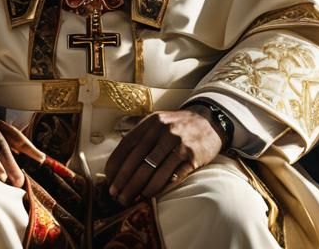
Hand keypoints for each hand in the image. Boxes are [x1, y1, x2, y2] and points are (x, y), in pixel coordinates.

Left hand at [104, 108, 222, 204]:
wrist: (210, 121)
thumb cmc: (178, 125)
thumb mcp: (158, 120)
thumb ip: (139, 131)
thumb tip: (118, 146)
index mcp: (152, 121)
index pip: (128, 143)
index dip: (116, 163)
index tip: (108, 178)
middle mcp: (164, 130)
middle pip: (138, 159)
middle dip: (124, 180)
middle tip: (115, 195)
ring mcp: (178, 144)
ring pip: (153, 170)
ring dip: (138, 188)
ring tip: (129, 199)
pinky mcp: (192, 157)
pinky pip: (172, 177)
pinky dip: (158, 188)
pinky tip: (149, 196)